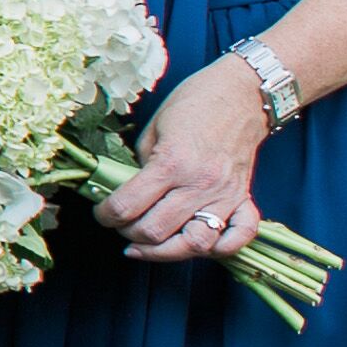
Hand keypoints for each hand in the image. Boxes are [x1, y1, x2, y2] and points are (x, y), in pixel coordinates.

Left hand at [100, 55, 270, 265]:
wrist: (241, 95)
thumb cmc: (192, 105)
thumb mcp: (153, 129)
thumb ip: (141, 166)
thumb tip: (127, 193)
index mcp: (171, 163)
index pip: (128, 206)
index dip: (105, 216)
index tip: (101, 214)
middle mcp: (200, 185)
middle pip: (157, 231)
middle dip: (129, 235)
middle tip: (121, 228)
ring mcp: (226, 196)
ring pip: (196, 244)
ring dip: (166, 252)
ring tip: (147, 247)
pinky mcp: (245, 199)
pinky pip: (239, 238)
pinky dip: (219, 250)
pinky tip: (195, 246)